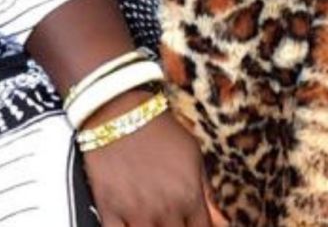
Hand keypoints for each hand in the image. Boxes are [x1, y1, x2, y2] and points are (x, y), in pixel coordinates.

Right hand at [81, 92, 226, 226]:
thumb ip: (205, 191)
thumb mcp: (193, 155)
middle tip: (170, 223)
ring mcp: (135, 211)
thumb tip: (219, 220)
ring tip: (153, 224)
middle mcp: (165, 209)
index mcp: (189, 196)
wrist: (119, 110)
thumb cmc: (158, 129)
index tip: (191, 225)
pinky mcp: (108, 209)